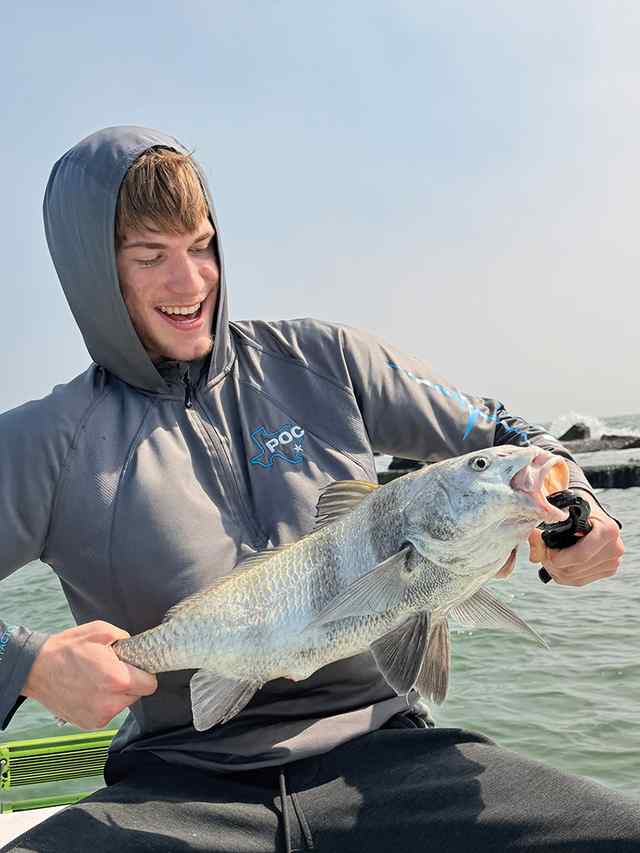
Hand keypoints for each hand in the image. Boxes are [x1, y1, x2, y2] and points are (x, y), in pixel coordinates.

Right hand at [22, 621, 157, 728]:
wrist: (36, 669)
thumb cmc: (67, 649)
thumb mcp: (100, 631)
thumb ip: (125, 639)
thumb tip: (137, 648)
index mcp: (117, 679)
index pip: (150, 684)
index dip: (144, 673)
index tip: (135, 667)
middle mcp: (109, 703)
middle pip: (137, 694)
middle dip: (129, 682)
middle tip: (111, 670)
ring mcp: (99, 716)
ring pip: (122, 704)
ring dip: (116, 694)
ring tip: (97, 679)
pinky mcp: (89, 724)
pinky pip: (108, 712)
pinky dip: (103, 703)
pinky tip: (89, 690)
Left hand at [527, 492, 623, 586]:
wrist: (588, 512)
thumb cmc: (572, 510)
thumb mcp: (558, 514)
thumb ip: (542, 532)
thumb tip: (534, 556)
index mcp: (608, 530)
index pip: (580, 556)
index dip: (556, 557)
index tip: (544, 549)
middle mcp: (615, 548)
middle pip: (574, 569)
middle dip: (552, 563)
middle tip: (541, 552)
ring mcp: (612, 562)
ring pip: (574, 577)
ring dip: (555, 570)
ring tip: (548, 555)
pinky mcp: (607, 571)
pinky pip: (578, 580)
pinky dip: (562, 574)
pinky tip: (558, 563)